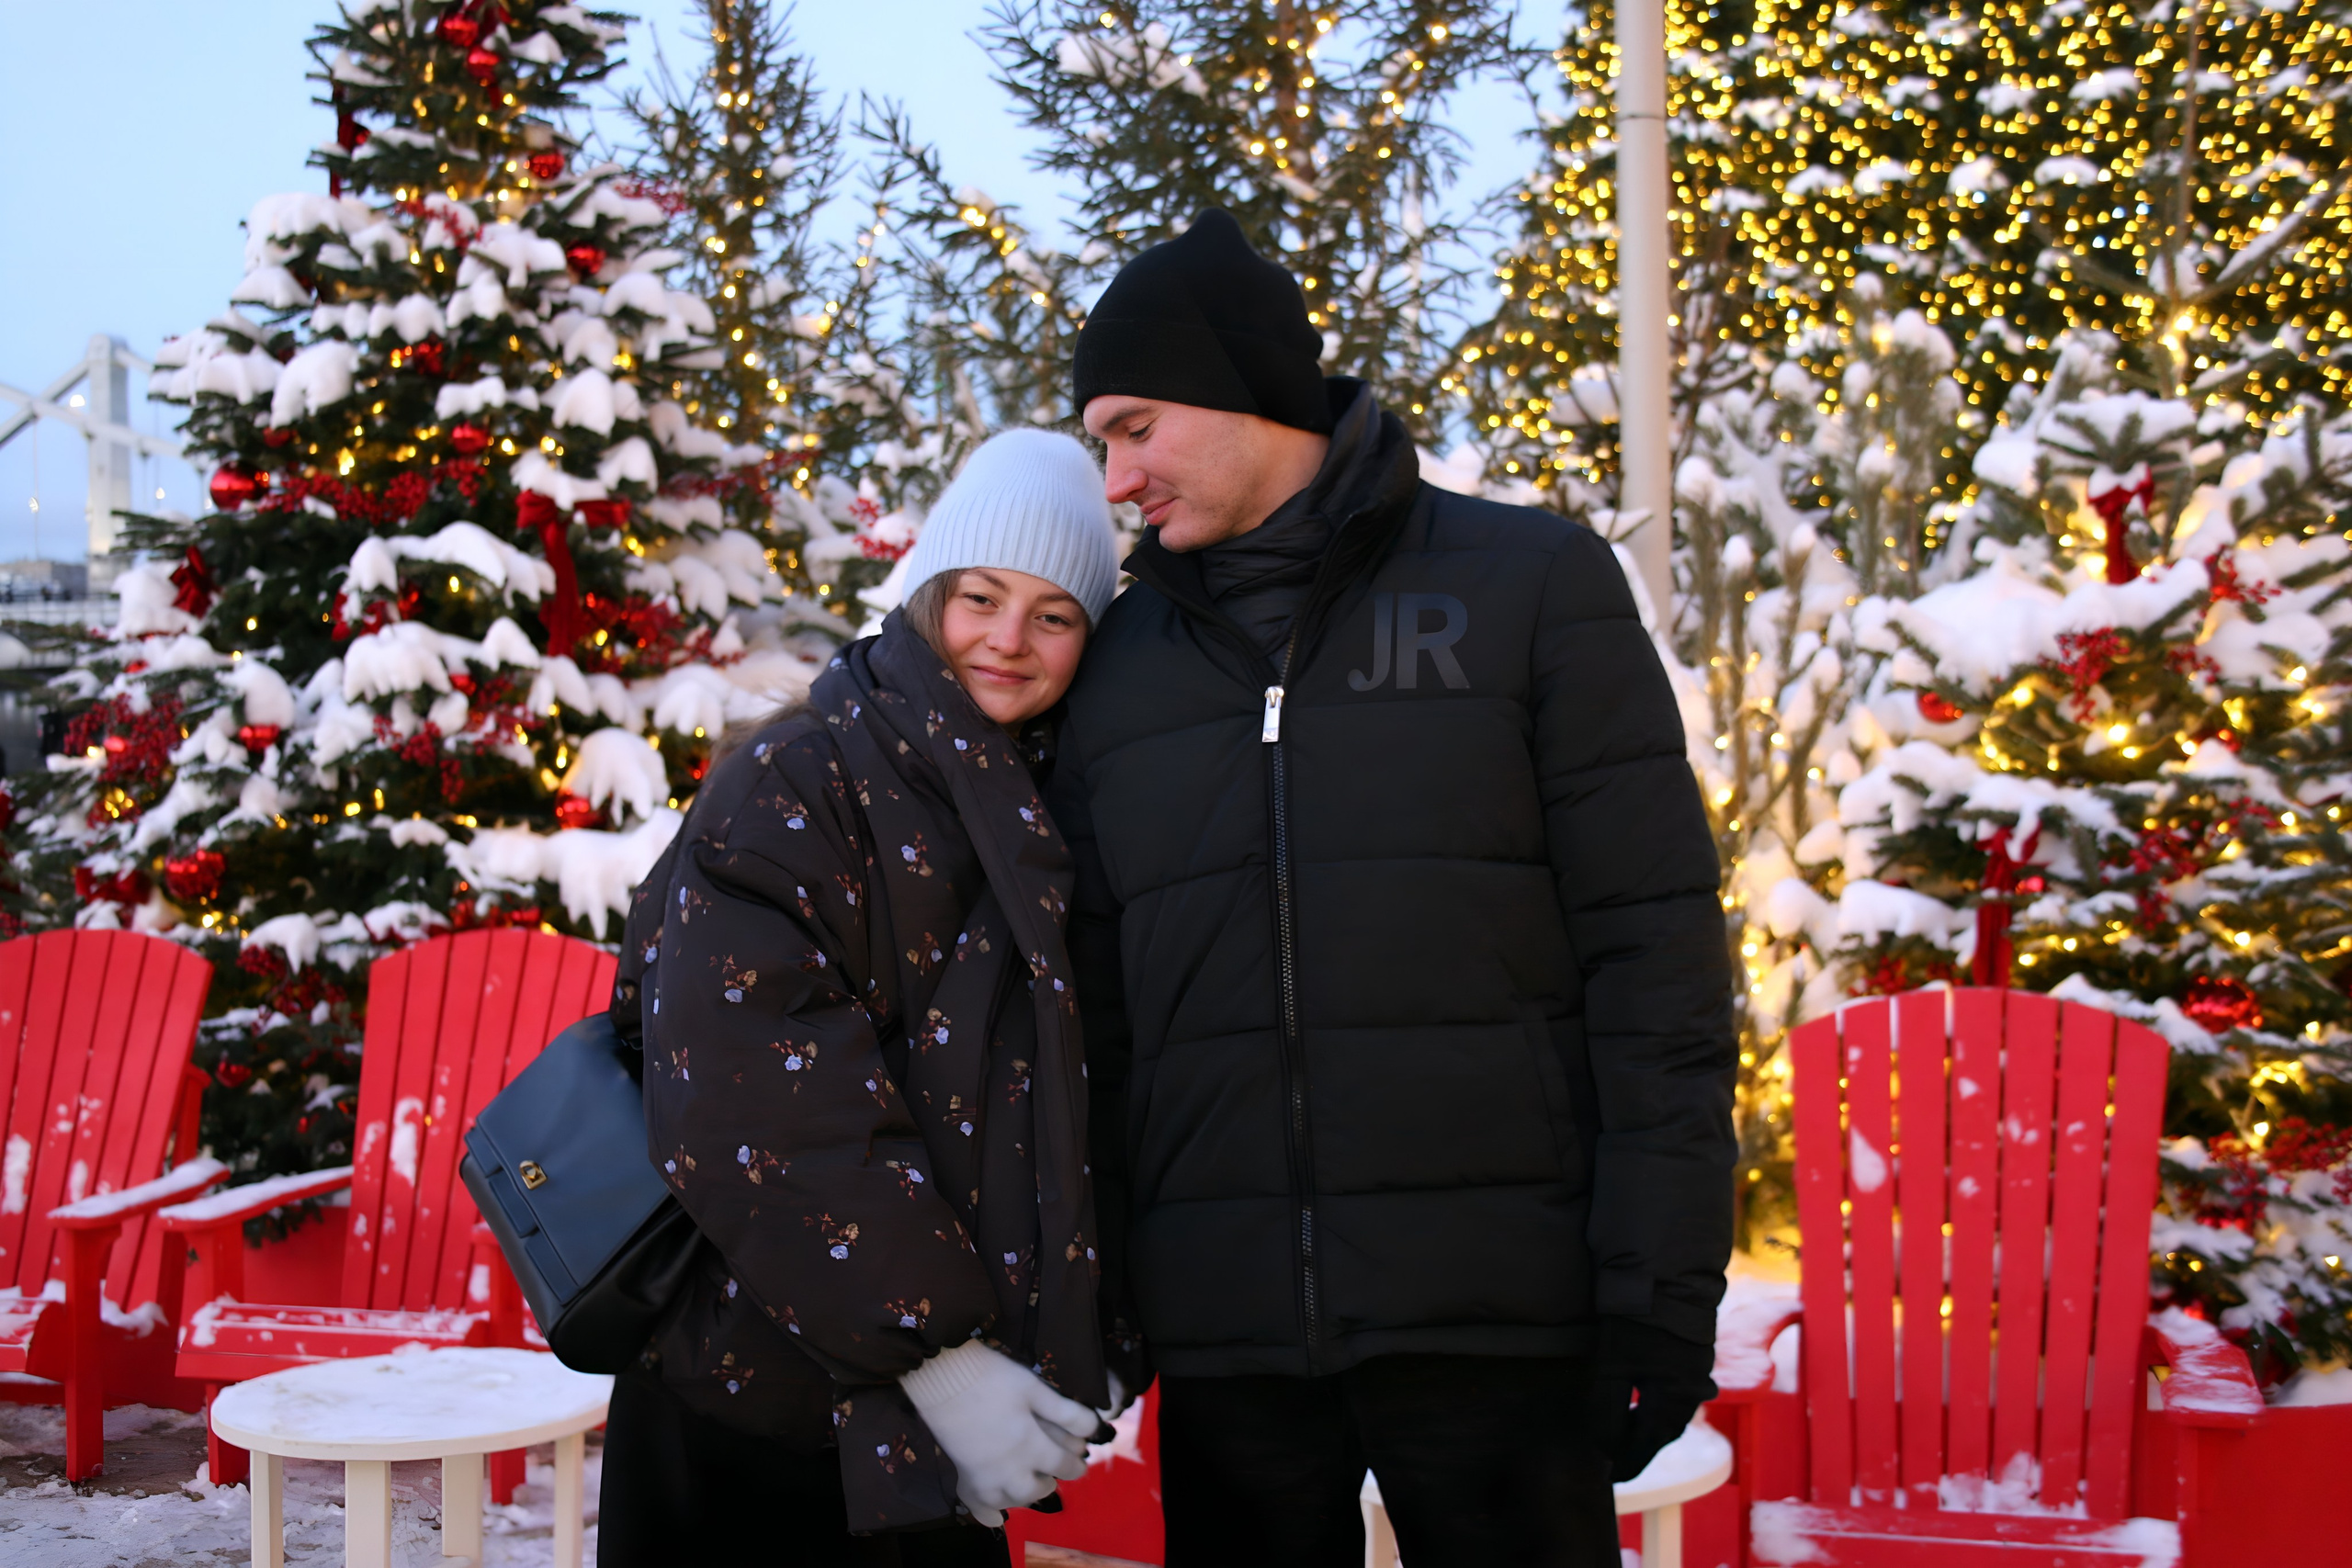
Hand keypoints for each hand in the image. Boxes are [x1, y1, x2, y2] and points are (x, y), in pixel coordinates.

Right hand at [901, 1341, 1098, 1526]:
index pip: (1063, 1466)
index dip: (1075, 1465)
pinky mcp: (964, 1476)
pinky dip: (989, 1514)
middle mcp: (1010, 1470)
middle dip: (1049, 1481)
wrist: (946, 1378)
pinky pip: (978, 1507)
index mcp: (1032, 1446)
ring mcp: (985, 1478)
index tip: (1079, 1462)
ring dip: (1025, 1495)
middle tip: (1051, 1471)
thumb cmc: (994, 1379)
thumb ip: (1066, 1412)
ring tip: (1029, 1483)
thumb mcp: (1035, 1389)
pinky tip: (996, 1518)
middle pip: (1038, 1490)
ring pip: (1012, 1501)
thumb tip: (1095, 1428)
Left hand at [1584, 1317, 1717, 1482]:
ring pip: (1670, 1411)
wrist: (1663, 1270)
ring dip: (1646, 1425)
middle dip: (1639, 1447)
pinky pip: (1674, 1392)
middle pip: (1663, 1430)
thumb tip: (1602, 1449)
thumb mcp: (1614, 1366)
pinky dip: (1654, 1403)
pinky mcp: (1692, 1353)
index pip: (1649, 1444)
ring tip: (1623, 1433)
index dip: (1627, 1462)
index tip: (1609, 1477)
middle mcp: (1692, 1389)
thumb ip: (1607, 1411)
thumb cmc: (1637, 1320)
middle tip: (1615, 1460)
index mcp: (1676, 1398)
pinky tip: (1639, 1398)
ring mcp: (1696, 1370)